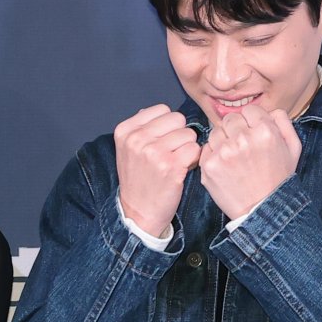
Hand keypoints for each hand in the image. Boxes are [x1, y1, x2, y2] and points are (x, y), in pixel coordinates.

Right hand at [114, 104, 201, 237]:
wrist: (138, 211)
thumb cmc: (137, 178)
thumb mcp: (128, 149)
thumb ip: (142, 127)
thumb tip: (163, 111)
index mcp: (125, 130)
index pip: (162, 109)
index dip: (168, 125)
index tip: (161, 141)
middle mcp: (137, 139)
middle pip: (178, 118)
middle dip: (180, 134)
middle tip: (171, 151)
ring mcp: (154, 152)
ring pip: (189, 134)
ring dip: (188, 148)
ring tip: (176, 162)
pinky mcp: (171, 166)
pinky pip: (195, 149)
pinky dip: (194, 160)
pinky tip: (182, 169)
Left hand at [199, 105, 301, 218]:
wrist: (262, 209)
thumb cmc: (278, 179)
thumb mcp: (293, 149)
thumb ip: (283, 122)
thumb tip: (269, 110)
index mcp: (265, 131)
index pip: (249, 110)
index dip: (251, 121)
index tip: (253, 133)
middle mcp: (243, 138)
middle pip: (230, 119)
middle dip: (236, 129)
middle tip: (242, 147)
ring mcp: (223, 152)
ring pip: (216, 131)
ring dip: (223, 141)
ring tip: (234, 158)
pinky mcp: (209, 165)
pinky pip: (206, 148)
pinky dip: (213, 155)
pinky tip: (225, 166)